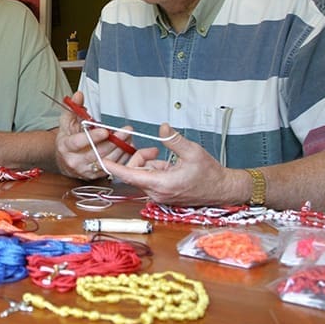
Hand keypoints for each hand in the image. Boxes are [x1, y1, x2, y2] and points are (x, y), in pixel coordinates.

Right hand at [55, 91, 133, 179]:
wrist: (64, 160)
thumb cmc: (67, 140)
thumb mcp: (67, 122)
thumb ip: (74, 107)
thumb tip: (79, 94)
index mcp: (65, 146)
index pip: (77, 143)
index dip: (92, 137)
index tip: (104, 131)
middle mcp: (74, 160)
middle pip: (96, 152)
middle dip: (114, 141)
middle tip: (126, 131)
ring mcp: (85, 170)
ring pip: (106, 161)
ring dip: (120, 149)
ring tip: (129, 138)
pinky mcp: (95, 176)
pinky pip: (110, 167)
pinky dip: (121, 158)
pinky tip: (127, 148)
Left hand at [102, 124, 237, 205]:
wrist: (222, 190)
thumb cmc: (210, 174)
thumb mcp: (193, 152)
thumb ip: (174, 140)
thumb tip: (163, 128)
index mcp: (162, 184)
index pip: (130, 175)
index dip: (114, 167)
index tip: (102, 159)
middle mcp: (157, 193)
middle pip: (134, 172)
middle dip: (139, 157)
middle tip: (155, 149)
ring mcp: (159, 195)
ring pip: (142, 174)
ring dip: (149, 163)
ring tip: (165, 157)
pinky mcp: (162, 194)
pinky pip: (149, 178)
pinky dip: (154, 169)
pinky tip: (168, 165)